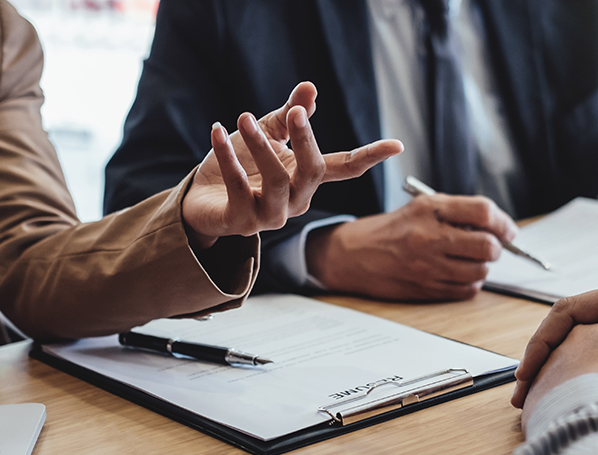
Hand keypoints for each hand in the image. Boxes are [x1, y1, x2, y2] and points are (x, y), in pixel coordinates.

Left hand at [182, 82, 403, 247]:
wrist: (200, 198)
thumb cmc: (240, 164)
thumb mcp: (267, 133)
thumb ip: (289, 115)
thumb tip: (309, 88)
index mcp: (307, 178)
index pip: (345, 167)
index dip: (370, 156)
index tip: (397, 144)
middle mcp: (296, 200)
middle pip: (313, 171)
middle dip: (306, 140)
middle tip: (296, 113)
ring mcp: (271, 216)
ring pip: (277, 181)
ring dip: (260, 146)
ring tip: (243, 118)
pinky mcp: (242, 223)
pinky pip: (240, 189)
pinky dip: (228, 159)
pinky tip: (217, 133)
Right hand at [305, 193, 517, 299]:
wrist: (354, 254)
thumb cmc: (391, 230)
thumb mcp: (421, 207)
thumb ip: (457, 213)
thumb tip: (498, 227)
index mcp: (430, 209)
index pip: (483, 211)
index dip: (503, 223)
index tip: (508, 230)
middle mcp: (429, 237)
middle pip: (487, 246)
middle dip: (496, 247)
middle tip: (490, 246)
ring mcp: (427, 266)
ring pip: (480, 271)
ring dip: (482, 266)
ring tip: (469, 259)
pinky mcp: (426, 288)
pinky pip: (466, 290)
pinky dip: (469, 283)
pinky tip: (457, 273)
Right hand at [511, 277, 597, 407]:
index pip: (568, 310)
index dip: (542, 341)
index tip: (528, 374)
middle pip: (564, 320)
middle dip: (539, 353)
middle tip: (523, 391)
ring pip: (574, 332)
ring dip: (552, 358)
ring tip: (538, 391)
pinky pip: (591, 342)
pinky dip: (571, 361)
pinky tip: (568, 383)